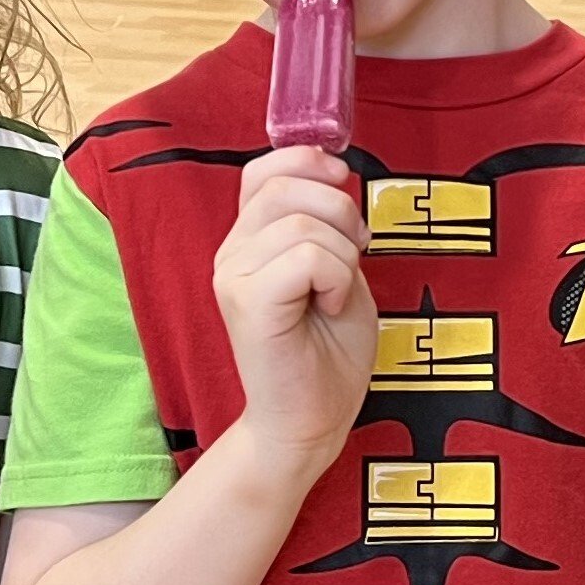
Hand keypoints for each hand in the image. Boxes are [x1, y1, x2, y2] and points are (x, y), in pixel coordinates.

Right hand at [213, 145, 375, 476]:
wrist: (312, 422)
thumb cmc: (328, 353)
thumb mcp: (337, 269)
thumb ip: (327, 224)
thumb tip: (335, 172)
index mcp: (247, 241)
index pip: (263, 169)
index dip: (308, 162)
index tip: (344, 185)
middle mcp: (231, 253)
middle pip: (287, 186)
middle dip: (341, 210)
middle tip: (353, 254)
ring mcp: (233, 277)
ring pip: (304, 223)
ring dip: (343, 255)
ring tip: (335, 295)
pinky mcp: (248, 303)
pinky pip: (307, 256)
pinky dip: (336, 277)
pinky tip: (329, 307)